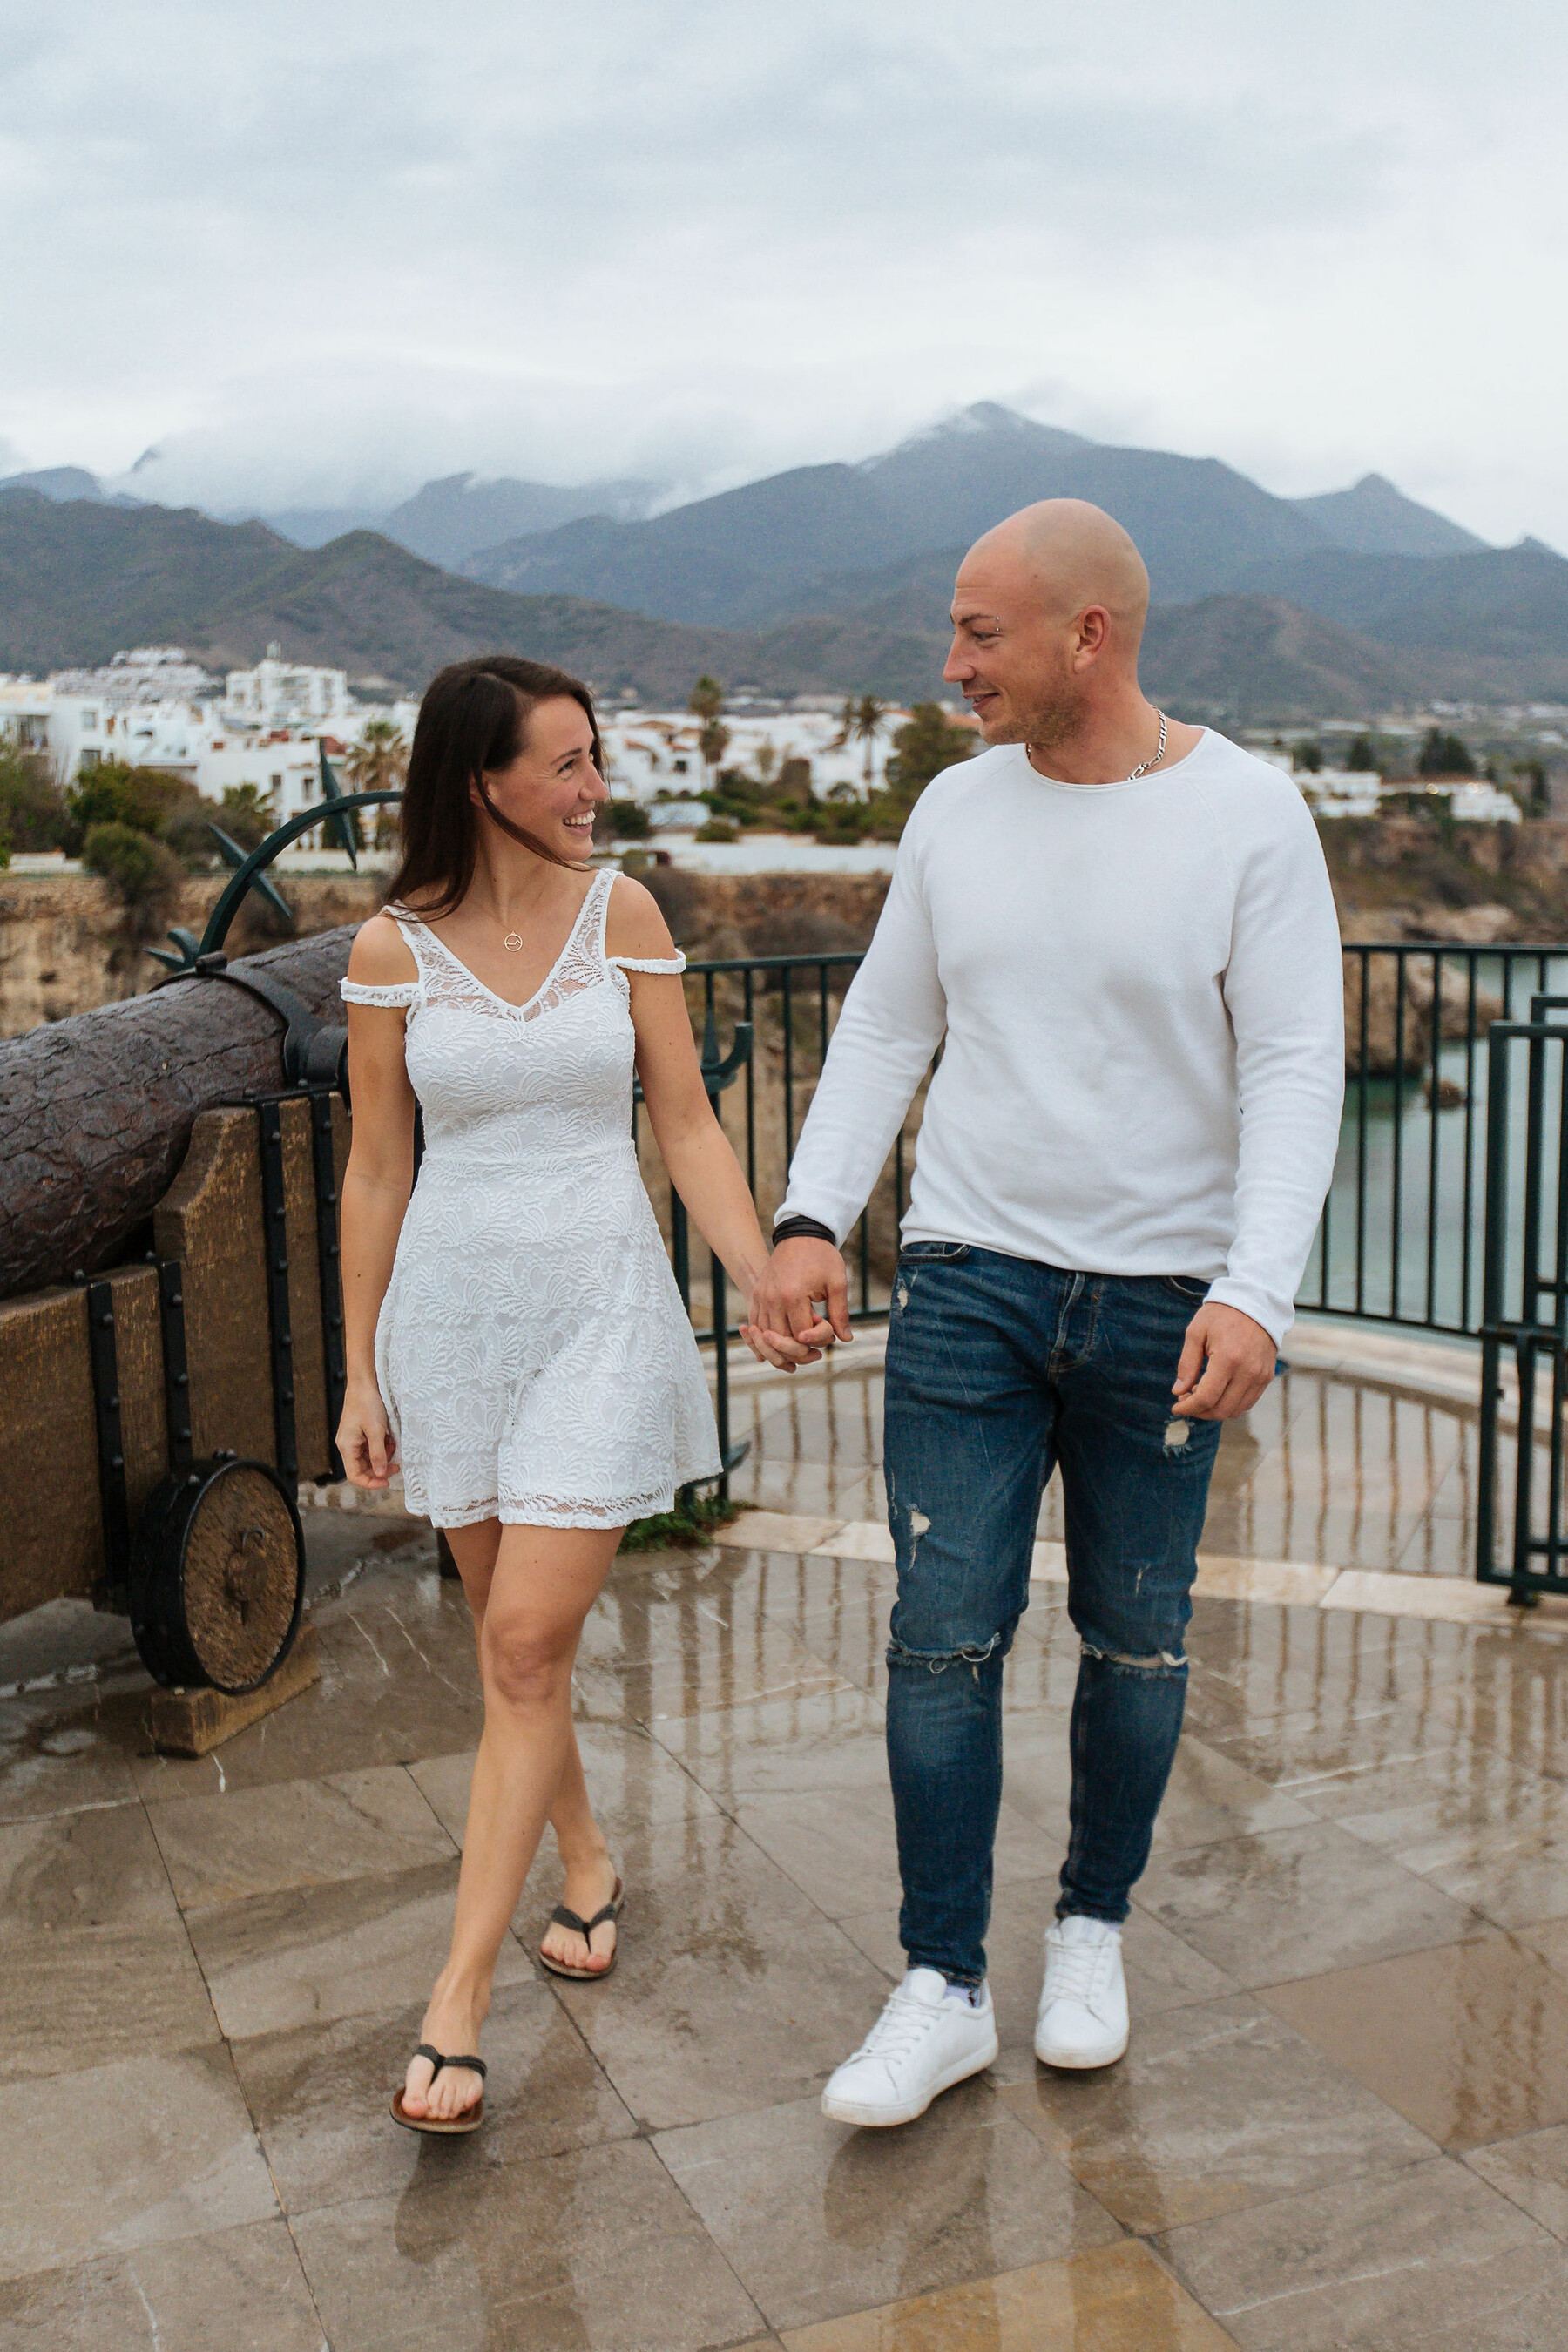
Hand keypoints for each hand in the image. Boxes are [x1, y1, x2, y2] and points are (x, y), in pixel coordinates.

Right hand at [338, 1374, 397, 1487]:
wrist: (364, 1383)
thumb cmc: (368, 1404)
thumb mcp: (376, 1431)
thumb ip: (378, 1454)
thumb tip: (380, 1474)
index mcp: (347, 1447)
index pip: (355, 1475)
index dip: (370, 1482)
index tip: (387, 1482)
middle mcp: (347, 1446)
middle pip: (362, 1468)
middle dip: (380, 1468)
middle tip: (397, 1465)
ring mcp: (353, 1440)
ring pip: (368, 1458)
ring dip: (382, 1456)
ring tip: (393, 1446)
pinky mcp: (359, 1434)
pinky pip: (370, 1448)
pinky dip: (381, 1447)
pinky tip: (389, 1439)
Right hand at [741, 1237, 853, 1372]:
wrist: (801, 1234)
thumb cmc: (822, 1257)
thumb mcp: (837, 1283)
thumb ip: (840, 1313)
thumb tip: (846, 1339)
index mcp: (793, 1296)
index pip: (801, 1335)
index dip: (816, 1340)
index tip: (827, 1329)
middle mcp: (772, 1299)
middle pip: (780, 1340)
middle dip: (798, 1348)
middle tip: (815, 1346)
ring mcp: (761, 1297)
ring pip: (765, 1336)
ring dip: (781, 1345)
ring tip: (800, 1344)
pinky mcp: (756, 1294)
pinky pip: (756, 1323)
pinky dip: (765, 1336)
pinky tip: (778, 1340)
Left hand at [1170, 1302, 1276, 1421]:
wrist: (1256, 1302)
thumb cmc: (1222, 1314)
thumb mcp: (1196, 1332)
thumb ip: (1187, 1363)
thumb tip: (1178, 1392)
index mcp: (1228, 1359)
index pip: (1206, 1398)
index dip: (1188, 1408)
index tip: (1175, 1407)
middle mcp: (1248, 1371)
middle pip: (1221, 1410)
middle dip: (1199, 1411)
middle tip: (1186, 1400)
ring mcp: (1261, 1376)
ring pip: (1236, 1410)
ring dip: (1215, 1409)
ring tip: (1201, 1394)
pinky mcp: (1267, 1377)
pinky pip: (1248, 1402)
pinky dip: (1231, 1403)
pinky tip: (1218, 1390)